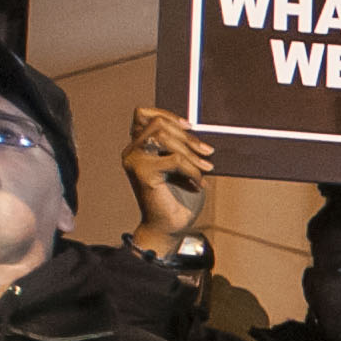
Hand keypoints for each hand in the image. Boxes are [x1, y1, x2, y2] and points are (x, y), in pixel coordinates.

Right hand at [122, 106, 213, 243]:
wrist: (171, 227)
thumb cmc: (178, 197)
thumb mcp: (182, 164)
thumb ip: (180, 145)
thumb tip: (197, 128)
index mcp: (139, 145)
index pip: (144, 114)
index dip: (167, 115)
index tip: (190, 126)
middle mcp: (132, 151)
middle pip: (157, 124)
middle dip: (187, 137)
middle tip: (207, 152)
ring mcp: (134, 161)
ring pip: (162, 136)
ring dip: (190, 151)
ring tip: (206, 168)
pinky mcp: (142, 174)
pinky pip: (173, 159)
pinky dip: (191, 169)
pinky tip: (198, 183)